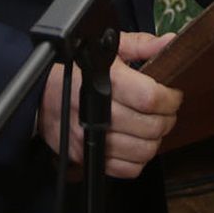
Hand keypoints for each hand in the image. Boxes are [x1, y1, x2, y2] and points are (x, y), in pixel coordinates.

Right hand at [36, 32, 182, 179]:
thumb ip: (142, 45)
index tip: (172, 95)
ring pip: (143, 151)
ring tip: (151, 126)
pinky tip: (135, 142)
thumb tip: (169, 43)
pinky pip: (127, 169)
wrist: (40, 95)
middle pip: (151, 127)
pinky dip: (138, 159)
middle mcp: (96, 111)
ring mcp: (89, 138)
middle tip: (164, 111)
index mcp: (104, 81)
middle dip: (167, 119)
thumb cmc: (78, 69)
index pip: (150, 98)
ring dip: (155, 140)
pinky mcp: (86, 157)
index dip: (170, 99)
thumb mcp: (109, 49)